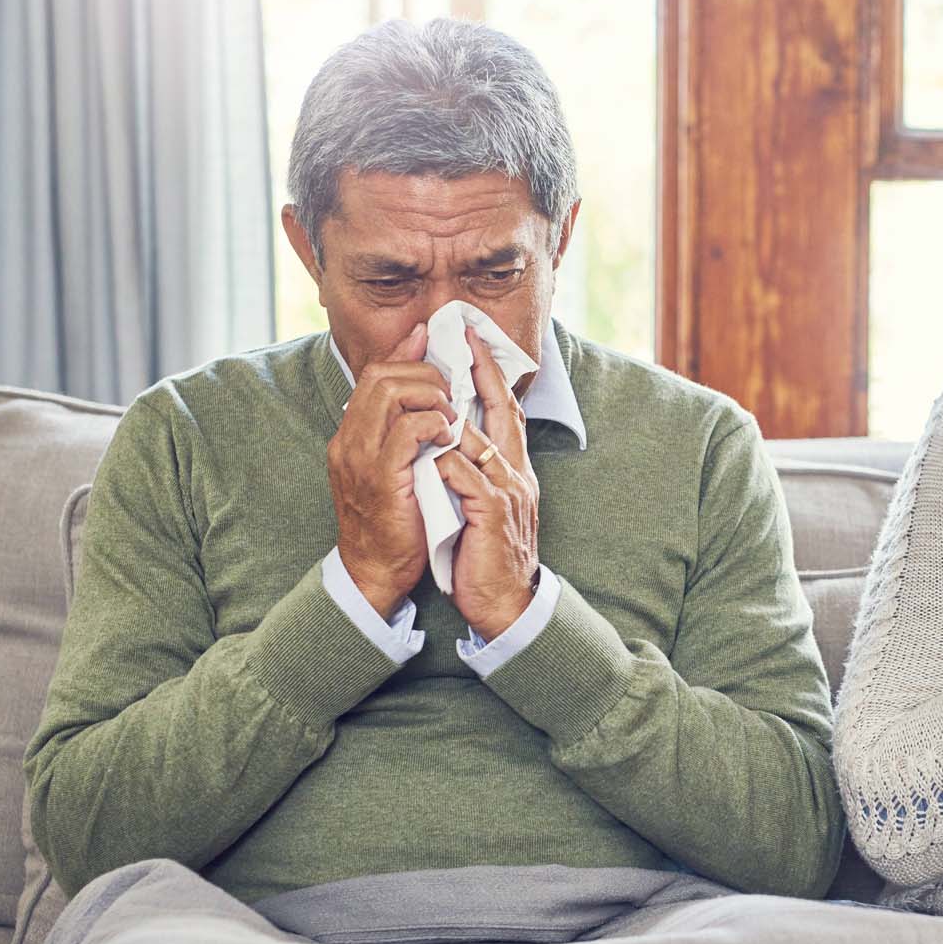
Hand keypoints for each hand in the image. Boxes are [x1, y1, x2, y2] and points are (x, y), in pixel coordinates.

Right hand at [328, 324, 455, 617]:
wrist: (376, 571)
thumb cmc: (396, 519)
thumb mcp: (395, 466)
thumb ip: (406, 429)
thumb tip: (429, 391)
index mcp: (351, 435)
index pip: (374, 373)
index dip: (406, 353)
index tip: (435, 347)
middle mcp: (349, 440)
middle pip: (382, 374)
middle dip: (424, 373)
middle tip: (450, 394)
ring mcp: (361, 457)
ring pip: (391, 393)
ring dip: (431, 395)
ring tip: (451, 416)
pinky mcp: (381, 477)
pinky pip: (407, 430)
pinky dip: (433, 424)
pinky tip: (448, 436)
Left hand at [434, 326, 540, 639]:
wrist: (507, 603)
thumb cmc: (486, 558)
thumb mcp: (482, 507)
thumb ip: (471, 473)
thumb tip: (450, 443)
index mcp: (513, 470)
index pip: (507, 411)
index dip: (492, 376)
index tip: (474, 344)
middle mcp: (516, 473)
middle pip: (503, 410)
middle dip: (482, 373)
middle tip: (463, 340)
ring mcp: (507, 490)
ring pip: (477, 438)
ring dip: (448, 420)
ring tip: (427, 394)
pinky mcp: (492, 511)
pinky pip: (464, 474)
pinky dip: (444, 463)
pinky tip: (428, 459)